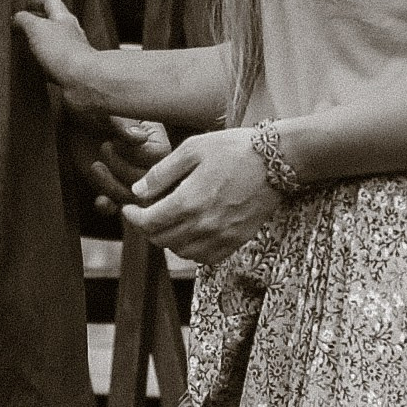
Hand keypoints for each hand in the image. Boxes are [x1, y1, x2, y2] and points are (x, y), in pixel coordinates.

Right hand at [14, 0, 126, 121]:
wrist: (83, 81)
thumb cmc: (63, 52)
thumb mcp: (37, 28)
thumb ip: (24, 19)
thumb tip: (16, 16)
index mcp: (63, 18)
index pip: (50, 1)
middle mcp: (69, 33)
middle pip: (51, 22)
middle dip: (34, 21)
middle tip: (16, 23)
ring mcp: (70, 53)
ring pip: (51, 43)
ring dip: (36, 43)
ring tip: (19, 45)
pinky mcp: (68, 72)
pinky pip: (52, 64)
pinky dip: (41, 64)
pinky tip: (31, 68)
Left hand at [65, 112, 169, 211]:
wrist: (74, 119)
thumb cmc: (93, 107)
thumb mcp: (107, 110)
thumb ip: (123, 124)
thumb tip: (140, 138)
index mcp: (154, 138)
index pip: (160, 156)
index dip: (138, 153)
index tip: (116, 140)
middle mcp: (148, 161)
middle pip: (150, 181)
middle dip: (124, 170)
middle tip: (104, 148)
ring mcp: (131, 176)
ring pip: (133, 197)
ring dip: (113, 187)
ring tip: (96, 166)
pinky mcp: (113, 187)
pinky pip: (118, 205)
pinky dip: (108, 207)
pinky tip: (100, 200)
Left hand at [124, 126, 280, 269]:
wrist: (277, 161)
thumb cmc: (234, 149)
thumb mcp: (193, 148)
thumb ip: (162, 173)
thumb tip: (138, 191)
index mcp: (189, 201)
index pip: (148, 222)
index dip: (133, 217)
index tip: (129, 209)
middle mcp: (203, 225)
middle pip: (161, 240)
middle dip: (147, 228)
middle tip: (145, 215)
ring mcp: (221, 236)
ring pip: (181, 252)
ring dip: (168, 240)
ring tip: (168, 223)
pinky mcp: (236, 241)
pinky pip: (205, 258)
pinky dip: (191, 250)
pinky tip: (190, 234)